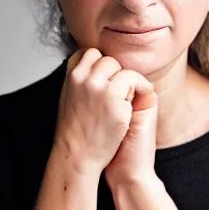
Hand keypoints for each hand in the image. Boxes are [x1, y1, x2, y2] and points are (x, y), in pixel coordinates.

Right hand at [53, 47, 154, 179]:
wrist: (78, 156)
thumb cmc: (76, 131)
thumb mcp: (69, 97)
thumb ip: (81, 79)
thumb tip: (95, 64)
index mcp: (71, 76)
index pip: (90, 53)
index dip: (100, 66)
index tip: (104, 80)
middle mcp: (84, 78)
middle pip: (108, 60)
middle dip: (115, 75)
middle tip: (114, 96)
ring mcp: (99, 88)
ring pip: (122, 69)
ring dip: (127, 84)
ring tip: (121, 103)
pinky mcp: (114, 100)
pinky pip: (134, 82)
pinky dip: (139, 90)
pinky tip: (131, 108)